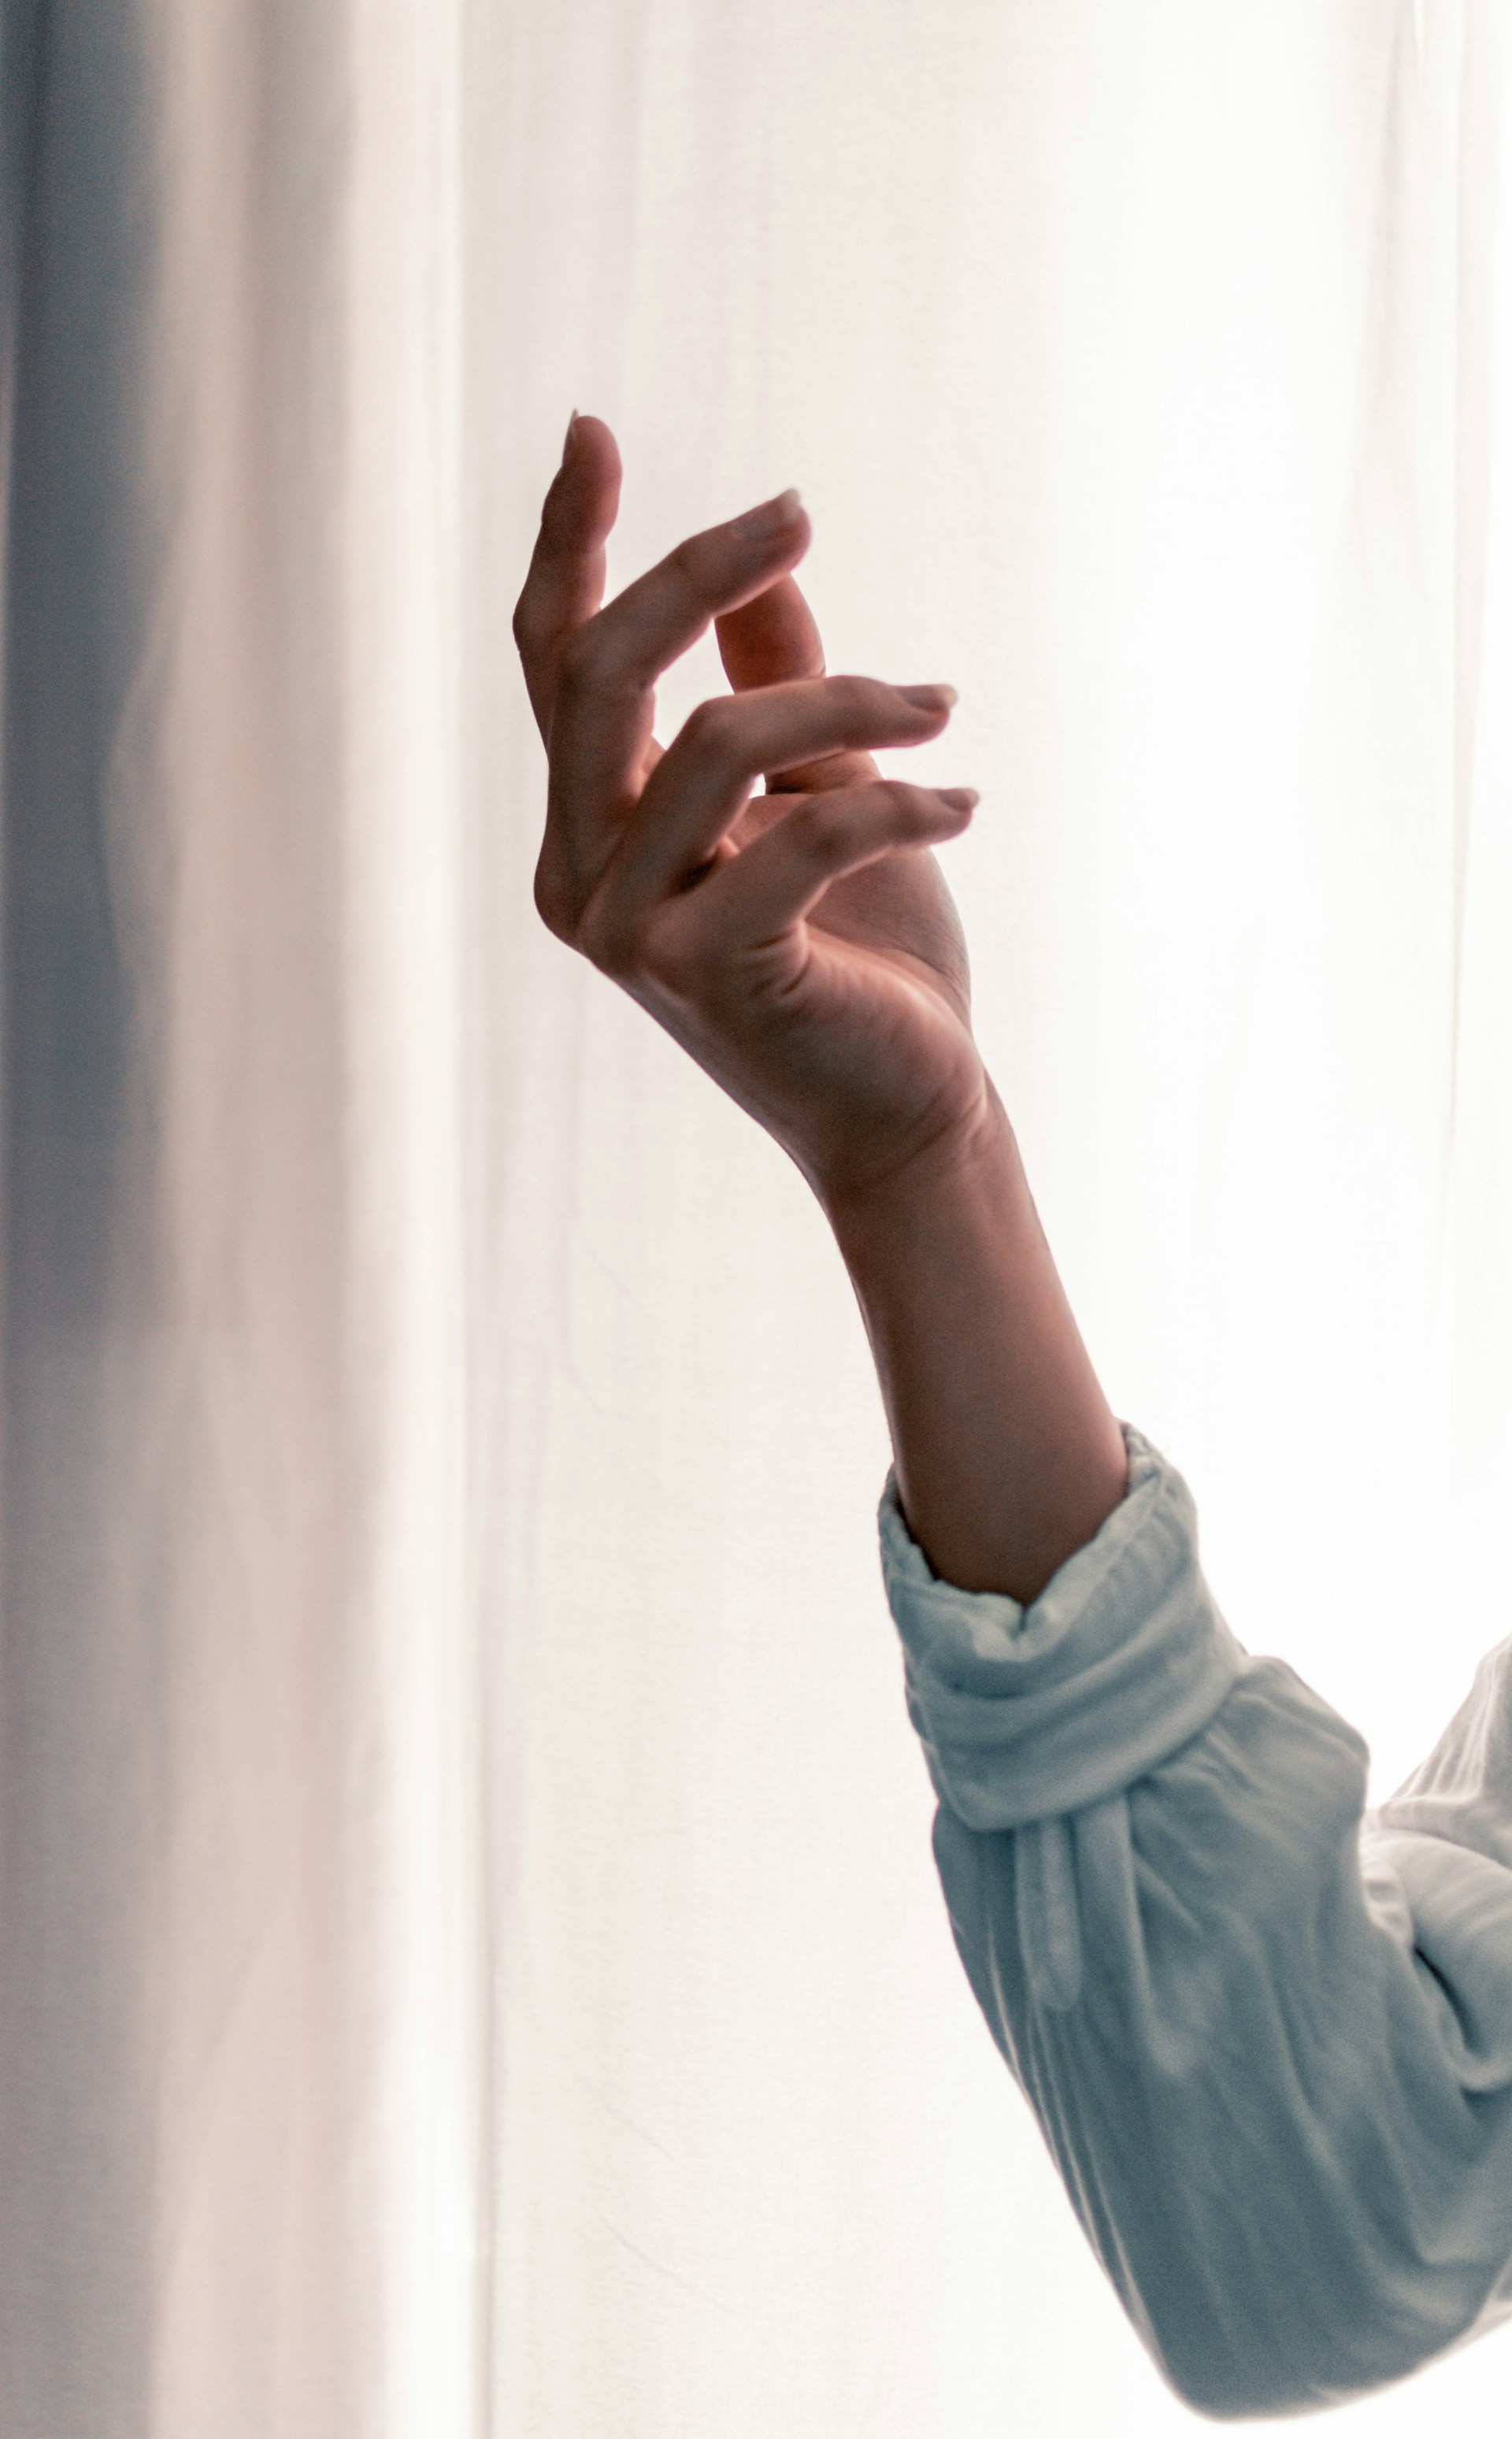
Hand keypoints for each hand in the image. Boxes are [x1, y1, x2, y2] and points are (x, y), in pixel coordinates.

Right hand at [512, 414, 990, 1209]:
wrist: (909, 1111)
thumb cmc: (864, 951)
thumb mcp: (819, 790)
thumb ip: (774, 686)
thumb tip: (760, 566)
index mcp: (590, 831)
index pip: (553, 666)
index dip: (566, 546)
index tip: (591, 430)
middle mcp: (579, 879)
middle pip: (597, 675)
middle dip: (694, 570)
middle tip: (797, 512)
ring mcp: (631, 936)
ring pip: (715, 739)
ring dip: (851, 701)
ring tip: (942, 714)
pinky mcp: (711, 973)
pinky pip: (804, 828)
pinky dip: (901, 800)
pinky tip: (965, 810)